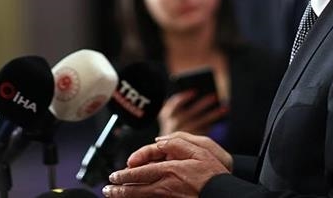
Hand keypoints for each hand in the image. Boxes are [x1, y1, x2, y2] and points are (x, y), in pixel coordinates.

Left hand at [101, 136, 229, 197]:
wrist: (225, 194)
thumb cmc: (213, 172)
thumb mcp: (198, 149)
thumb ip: (177, 143)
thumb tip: (159, 141)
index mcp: (169, 169)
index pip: (140, 172)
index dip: (124, 174)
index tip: (115, 174)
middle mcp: (166, 185)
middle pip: (136, 188)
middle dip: (119, 189)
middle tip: (107, 189)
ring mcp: (168, 197)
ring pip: (141, 197)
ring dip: (125, 197)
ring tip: (114, 195)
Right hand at [158, 91, 228, 135]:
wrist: (168, 151)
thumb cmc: (174, 125)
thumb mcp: (171, 114)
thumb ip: (179, 105)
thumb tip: (195, 92)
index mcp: (166, 115)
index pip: (174, 103)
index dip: (184, 97)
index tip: (194, 91)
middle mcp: (173, 124)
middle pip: (191, 112)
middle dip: (204, 104)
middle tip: (215, 96)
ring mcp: (184, 133)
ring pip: (202, 122)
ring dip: (214, 114)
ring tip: (225, 108)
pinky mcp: (192, 142)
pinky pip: (205, 131)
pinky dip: (212, 125)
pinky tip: (220, 119)